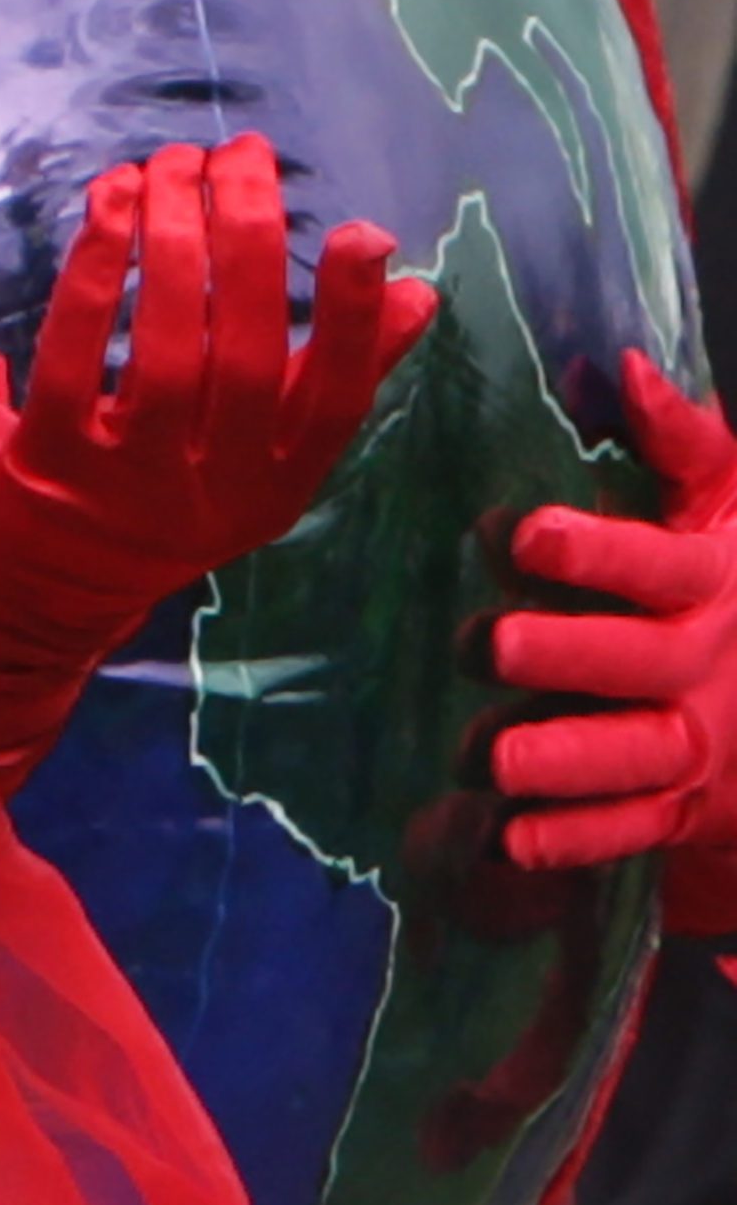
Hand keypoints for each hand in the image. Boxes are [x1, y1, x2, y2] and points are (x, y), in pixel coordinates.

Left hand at [0, 139, 430, 782]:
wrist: (41, 595)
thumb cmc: (163, 497)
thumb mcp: (261, 460)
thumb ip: (334, 377)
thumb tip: (418, 289)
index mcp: (280, 484)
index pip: (334, 399)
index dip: (355, 319)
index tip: (366, 233)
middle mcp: (215, 489)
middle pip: (247, 354)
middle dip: (249, 241)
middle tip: (242, 157)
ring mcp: (131, 480)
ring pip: (167, 347)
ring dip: (172, 241)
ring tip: (171, 164)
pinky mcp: (51, 461)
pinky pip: (78, 355)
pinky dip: (97, 275)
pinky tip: (108, 209)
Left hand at [486, 358, 736, 876]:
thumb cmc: (730, 563)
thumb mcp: (725, 498)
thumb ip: (679, 440)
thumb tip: (625, 366)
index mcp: (713, 581)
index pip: (660, 565)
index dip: (599, 550)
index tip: (525, 531)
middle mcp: (706, 661)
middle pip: (640, 662)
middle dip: (570, 655)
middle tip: (491, 644)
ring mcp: (697, 738)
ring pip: (638, 754)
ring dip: (570, 759)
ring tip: (498, 758)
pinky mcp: (685, 802)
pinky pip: (635, 827)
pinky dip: (582, 837)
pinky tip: (517, 837)